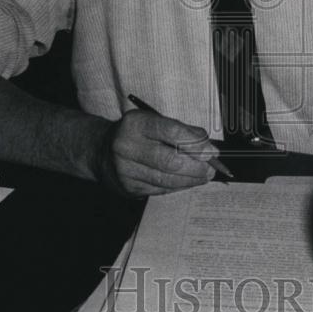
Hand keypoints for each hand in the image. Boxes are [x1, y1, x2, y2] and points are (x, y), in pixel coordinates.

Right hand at [99, 109, 219, 197]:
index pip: (171, 131)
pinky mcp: (128, 187)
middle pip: (169, 161)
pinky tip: (188, 182)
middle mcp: (127, 146)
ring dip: (191, 179)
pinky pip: (160, 190)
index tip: (211, 151)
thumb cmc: (136, 134)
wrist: (101, 150)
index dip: (195, 143)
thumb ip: (181, 130)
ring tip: (204, 176)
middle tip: (211, 168)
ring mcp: (125, 169)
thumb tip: (207, 145)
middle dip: (196, 166)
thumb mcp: (154, 121)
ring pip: (166, 179)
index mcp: (135, 123)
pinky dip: (178, 186)